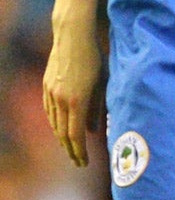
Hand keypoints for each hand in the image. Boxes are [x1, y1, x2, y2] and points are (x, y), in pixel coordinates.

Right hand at [42, 22, 102, 167]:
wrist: (73, 37)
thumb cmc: (95, 59)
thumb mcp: (103, 84)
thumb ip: (97, 109)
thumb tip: (93, 132)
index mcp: (77, 101)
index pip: (75, 135)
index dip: (80, 151)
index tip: (85, 162)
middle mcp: (60, 99)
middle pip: (62, 133)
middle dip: (71, 150)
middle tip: (78, 162)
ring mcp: (50, 92)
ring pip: (54, 123)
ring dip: (62, 138)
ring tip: (71, 149)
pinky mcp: (46, 86)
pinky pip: (49, 111)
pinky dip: (55, 123)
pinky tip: (60, 128)